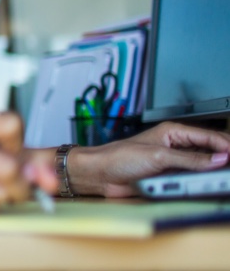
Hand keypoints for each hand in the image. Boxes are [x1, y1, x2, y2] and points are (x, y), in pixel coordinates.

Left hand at [68, 121, 229, 196]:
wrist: (100, 174)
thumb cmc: (120, 157)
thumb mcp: (158, 157)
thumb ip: (190, 159)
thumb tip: (218, 159)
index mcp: (173, 132)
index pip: (208, 136)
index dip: (225, 146)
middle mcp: (175, 145)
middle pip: (209, 151)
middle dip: (223, 158)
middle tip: (229, 171)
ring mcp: (173, 162)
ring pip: (202, 166)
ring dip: (212, 172)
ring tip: (223, 178)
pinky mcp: (168, 177)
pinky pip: (191, 179)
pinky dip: (201, 182)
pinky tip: (208, 185)